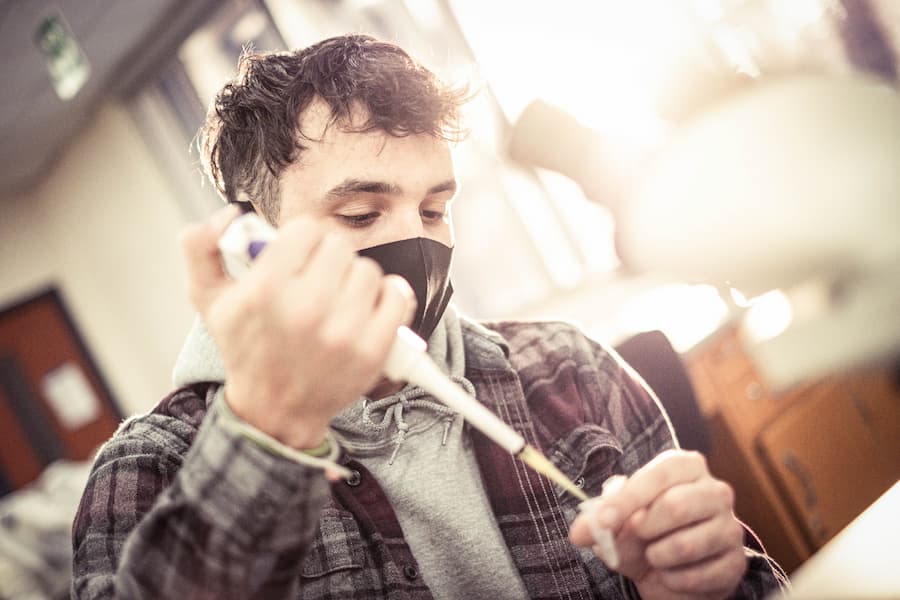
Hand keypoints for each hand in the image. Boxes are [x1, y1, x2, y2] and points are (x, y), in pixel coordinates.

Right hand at [180, 206, 415, 448]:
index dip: (302, 241)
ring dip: (355, 281)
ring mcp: (344, 332)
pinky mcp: (373, 350)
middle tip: (316, 281)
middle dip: (328, 260)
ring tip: (336, 301)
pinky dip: (388, 297)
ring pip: (368, 271)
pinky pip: (397, 296)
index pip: (308, 229)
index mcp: (266, 289)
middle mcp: (306, 309)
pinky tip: (366, 308)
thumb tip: (228, 215)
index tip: (297, 259)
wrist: (274, 410)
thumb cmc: (246, 348)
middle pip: (340, 247)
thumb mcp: (208, 299)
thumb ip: (199, 247)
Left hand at [569, 450, 746, 599]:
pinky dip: (673, 580)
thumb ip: (600, 521)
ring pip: (685, 545)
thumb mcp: (617, 524)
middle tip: (635, 537)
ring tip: (654, 555)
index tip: (604, 521)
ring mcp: (730, 527)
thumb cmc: (644, 535)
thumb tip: (581, 531)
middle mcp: (714, 491)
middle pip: (675, 507)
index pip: (659, 474)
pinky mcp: (736, 563)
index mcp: (685, 467)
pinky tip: (672, 573)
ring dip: (656, 557)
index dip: (628, 499)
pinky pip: (698, 576)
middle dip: (643, 530)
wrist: (671, 573)